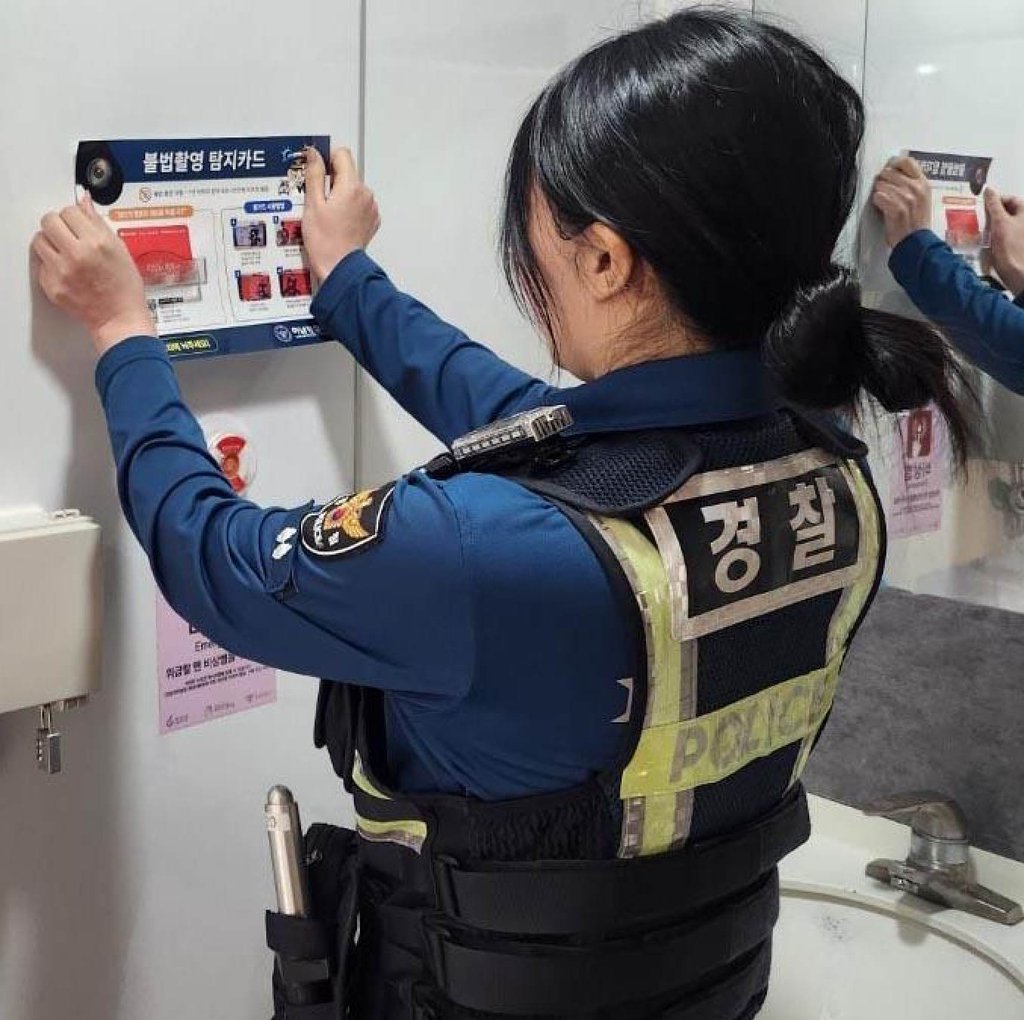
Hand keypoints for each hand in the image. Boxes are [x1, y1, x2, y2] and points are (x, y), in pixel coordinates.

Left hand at [32, 195, 153, 354]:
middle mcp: (78, 254)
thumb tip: (84, 202)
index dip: (74, 217)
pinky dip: (52, 265)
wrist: (119, 319)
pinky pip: (42, 264)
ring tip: (66, 253)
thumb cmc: (125, 288)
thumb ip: (99, 224)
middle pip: (49, 221)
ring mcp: (63, 271)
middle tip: (67, 235)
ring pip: (40, 240)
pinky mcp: (52, 285)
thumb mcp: (120, 250)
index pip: (70, 211)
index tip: (79, 225)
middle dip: (58, 225)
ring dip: (51, 243)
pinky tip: (68, 272)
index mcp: (98, 242)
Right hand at [303, 146, 379, 282]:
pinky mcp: (372, 221)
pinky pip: (360, 205)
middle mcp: (366, 194)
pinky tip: (338, 222)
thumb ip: (314, 174)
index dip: (327, 160)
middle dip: (332, 181)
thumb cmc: (325, 241)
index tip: (317, 172)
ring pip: (354, 190)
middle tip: (318, 200)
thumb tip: (314, 154)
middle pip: (348, 173)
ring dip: (341, 196)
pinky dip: (349, 209)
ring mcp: (371, 208)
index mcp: (351, 186)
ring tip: (327, 215)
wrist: (340, 267)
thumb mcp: (312, 204)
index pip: (342, 155)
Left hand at [871, 156, 932, 247]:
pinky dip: (877, 202)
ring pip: (881, 184)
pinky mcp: (896, 208)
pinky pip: (878, 196)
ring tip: (885, 202)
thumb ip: (913, 184)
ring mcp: (906, 198)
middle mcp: (916, 188)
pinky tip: (882, 207)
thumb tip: (896, 172)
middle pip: (889, 173)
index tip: (889, 169)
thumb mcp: (922, 198)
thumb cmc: (916, 223)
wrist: (916, 241)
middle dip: (883, 181)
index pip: (907, 162)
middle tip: (884, 192)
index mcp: (923, 184)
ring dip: (879, 193)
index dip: (894, 164)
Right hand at [984, 187, 1023, 294]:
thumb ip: (993, 205)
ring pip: (1002, 224)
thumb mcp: (1000, 222)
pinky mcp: (1013, 245)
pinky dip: (993, 237)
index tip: (983, 206)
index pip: (1009, 199)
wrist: (1016, 272)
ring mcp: (1019, 234)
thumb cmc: (1012, 247)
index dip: (995, 201)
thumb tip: (988, 191)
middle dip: (992, 215)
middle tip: (981, 220)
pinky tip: (987, 243)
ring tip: (983, 233)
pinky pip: (1000, 236)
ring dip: (991, 227)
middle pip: (1005, 212)